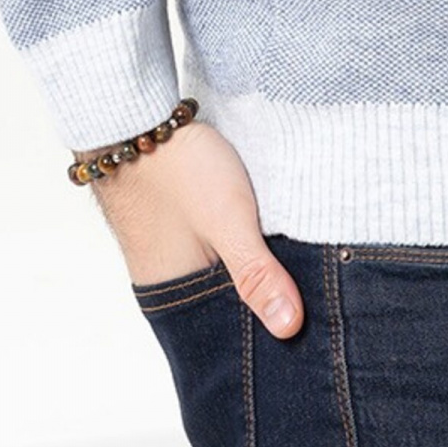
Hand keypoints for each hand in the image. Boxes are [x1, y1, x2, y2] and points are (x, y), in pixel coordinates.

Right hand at [91, 116, 303, 338]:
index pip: (224, 332)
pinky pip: (214, 248)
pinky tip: (265, 236)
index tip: (305, 330)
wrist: (136, 114)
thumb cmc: (176, 168)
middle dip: (262, 301)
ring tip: (294, 267)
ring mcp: (167, 249)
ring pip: (220, 273)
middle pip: (224, 303)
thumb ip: (257, 273)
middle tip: (311, 297)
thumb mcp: (228, 220)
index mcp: (169, 294)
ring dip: (250, 269)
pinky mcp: (175, 223)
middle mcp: (163, 279)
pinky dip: (237, 246)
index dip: (264, 332)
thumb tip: (289, 328)